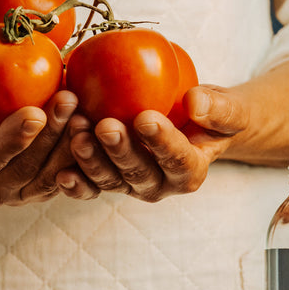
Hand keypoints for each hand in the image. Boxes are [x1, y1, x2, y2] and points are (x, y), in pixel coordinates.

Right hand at [0, 73, 80, 205]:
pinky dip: (84, 154)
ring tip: (85, 110)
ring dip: (71, 144)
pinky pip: (70, 177)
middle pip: (25, 168)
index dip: (11, 139)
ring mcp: (22, 195)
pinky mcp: (47, 189)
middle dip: (49, 135)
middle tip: (69, 99)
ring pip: (51, 174)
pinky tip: (96, 124)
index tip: (34, 113)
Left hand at [55, 85, 249, 202]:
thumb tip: (195, 103)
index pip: (177, 160)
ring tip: (77, 130)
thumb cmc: (211, 116)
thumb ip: (219, 109)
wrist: (190, 125)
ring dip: (90, 158)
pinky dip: (74, 183)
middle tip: (105, 126)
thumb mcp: (229, 110)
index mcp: (190, 172)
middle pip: (137, 173)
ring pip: (108, 179)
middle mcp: (158, 185)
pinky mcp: (105, 179)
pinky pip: (87, 186)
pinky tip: (59, 172)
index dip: (162, 142)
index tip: (146, 118)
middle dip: (119, 151)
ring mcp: (128, 184)